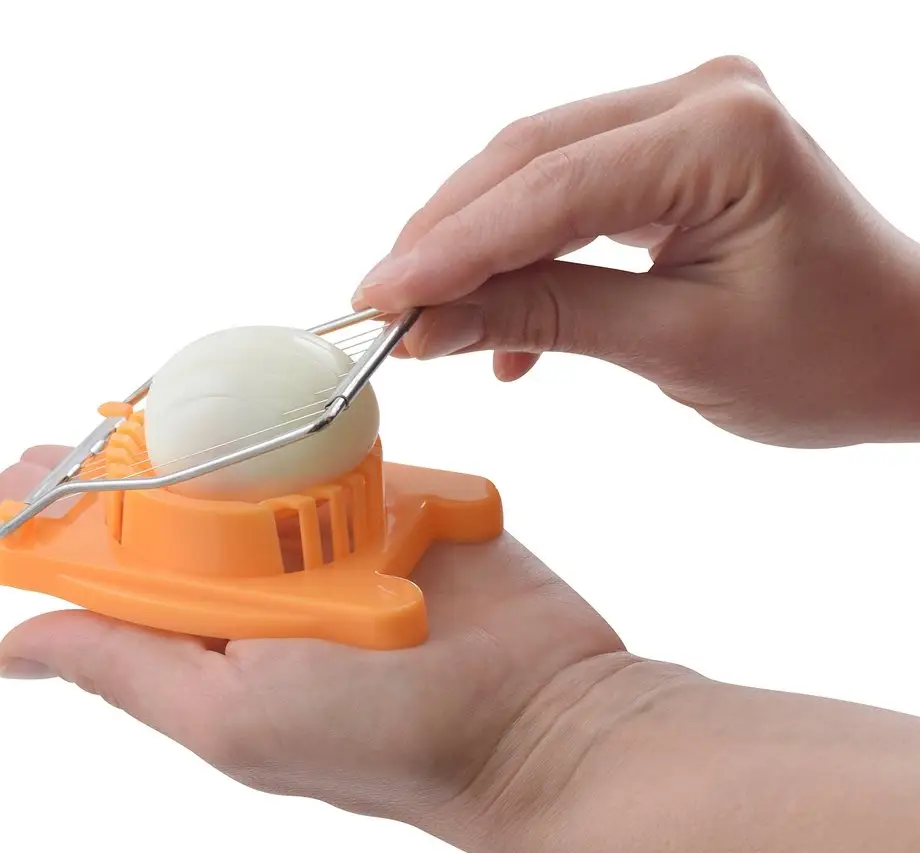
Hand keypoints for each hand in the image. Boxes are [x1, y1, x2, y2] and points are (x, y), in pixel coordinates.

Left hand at [0, 445, 639, 822]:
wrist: (543, 712)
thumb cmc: (390, 740)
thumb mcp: (236, 717)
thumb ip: (127, 672)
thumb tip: (15, 650)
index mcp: (218, 642)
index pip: (119, 575)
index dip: (67, 522)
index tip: (28, 472)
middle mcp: (270, 593)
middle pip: (186, 507)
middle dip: (140, 458)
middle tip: (109, 412)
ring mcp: (336, 544)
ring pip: (265, 466)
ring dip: (226, 427)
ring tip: (181, 384)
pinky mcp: (400, 509)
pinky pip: (347, 450)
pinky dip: (319, 420)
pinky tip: (279, 386)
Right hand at [353, 55, 919, 446]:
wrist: (902, 353)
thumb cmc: (827, 358)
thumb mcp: (678, 347)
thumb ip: (549, 320)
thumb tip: (433, 325)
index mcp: (721, 137)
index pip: (549, 189)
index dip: (452, 249)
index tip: (379, 299)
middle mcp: (701, 100)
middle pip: (529, 160)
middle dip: (448, 237)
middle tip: (383, 305)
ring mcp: (687, 118)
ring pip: (538, 173)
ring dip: (477, 247)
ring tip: (427, 318)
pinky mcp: (674, 153)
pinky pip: (571, 194)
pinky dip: (526, 256)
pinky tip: (505, 328)